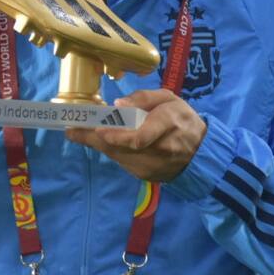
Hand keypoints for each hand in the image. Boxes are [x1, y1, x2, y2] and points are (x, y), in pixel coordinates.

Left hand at [65, 89, 206, 181]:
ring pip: (117, 155)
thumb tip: (118, 106)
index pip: (138, 137)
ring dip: (99, 144)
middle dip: (94, 138)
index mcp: (168, 125)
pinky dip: (112, 150)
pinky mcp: (146, 176)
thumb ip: (144, 98)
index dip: (115, 134)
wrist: (201, 153)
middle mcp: (159, 150)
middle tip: (73, 130)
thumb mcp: (169, 98)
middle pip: (120, 147)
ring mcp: (152, 167)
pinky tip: (105, 140)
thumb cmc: (183, 119)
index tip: (95, 128)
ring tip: (81, 132)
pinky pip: (122, 161)